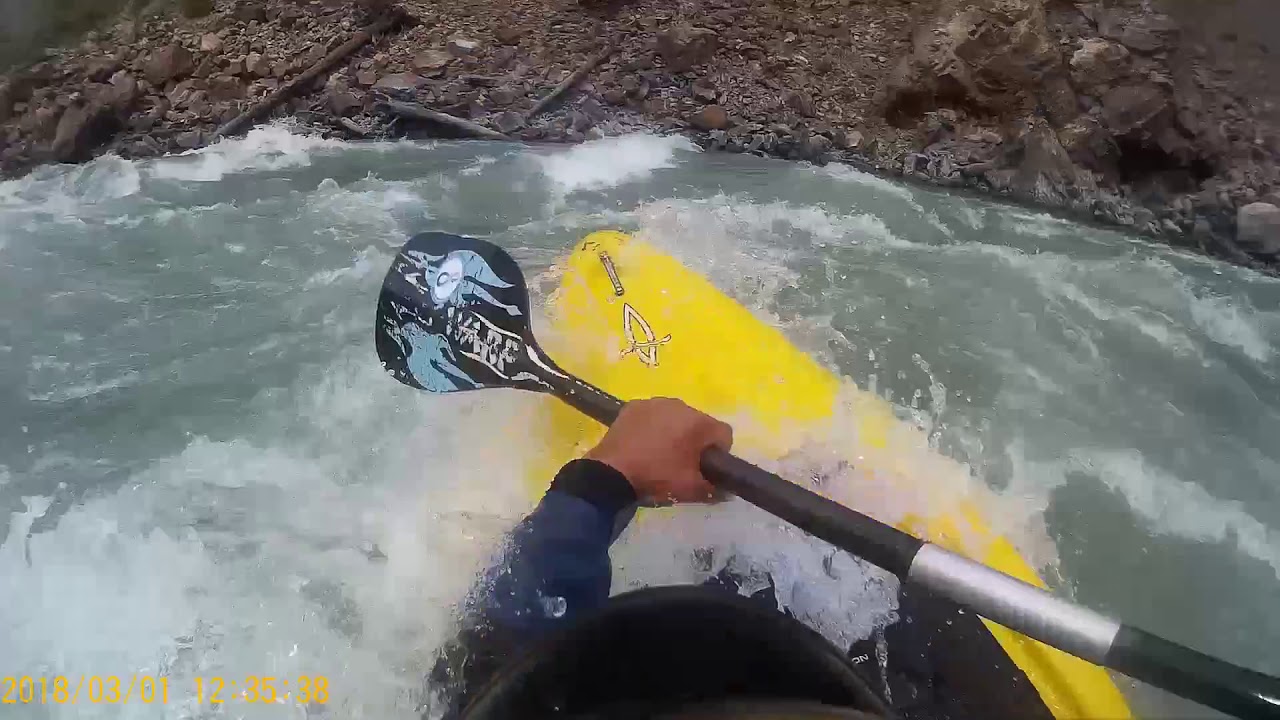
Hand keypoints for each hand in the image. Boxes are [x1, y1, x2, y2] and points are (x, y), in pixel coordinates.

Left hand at [586, 397, 732, 503]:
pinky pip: (653, 415)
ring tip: (660, 453)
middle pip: (699, 423)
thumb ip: (714, 490)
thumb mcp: (690, 489)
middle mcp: (680, 405)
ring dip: (674, 431)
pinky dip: (652, 426)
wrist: (611, 472)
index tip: (706, 467)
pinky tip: (642, 444)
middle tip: (682, 462)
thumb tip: (725, 491)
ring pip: (675, 417)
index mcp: (698, 422)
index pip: (724, 434)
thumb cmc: (657, 477)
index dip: (719, 453)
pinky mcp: (633, 405)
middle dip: (695, 440)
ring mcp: (654, 403)